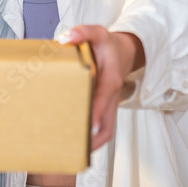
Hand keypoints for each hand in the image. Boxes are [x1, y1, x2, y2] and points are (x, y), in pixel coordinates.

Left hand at [58, 25, 144, 150]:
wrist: (122, 52)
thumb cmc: (106, 44)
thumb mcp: (97, 32)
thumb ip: (83, 32)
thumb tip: (65, 38)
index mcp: (111, 78)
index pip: (105, 97)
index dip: (98, 112)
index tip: (90, 126)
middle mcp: (112, 96)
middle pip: (108, 125)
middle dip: (93, 140)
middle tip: (74, 150)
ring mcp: (110, 105)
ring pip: (106, 131)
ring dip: (92, 144)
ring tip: (70, 154)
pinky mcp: (105, 109)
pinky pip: (101, 128)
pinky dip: (91, 139)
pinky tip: (73, 144)